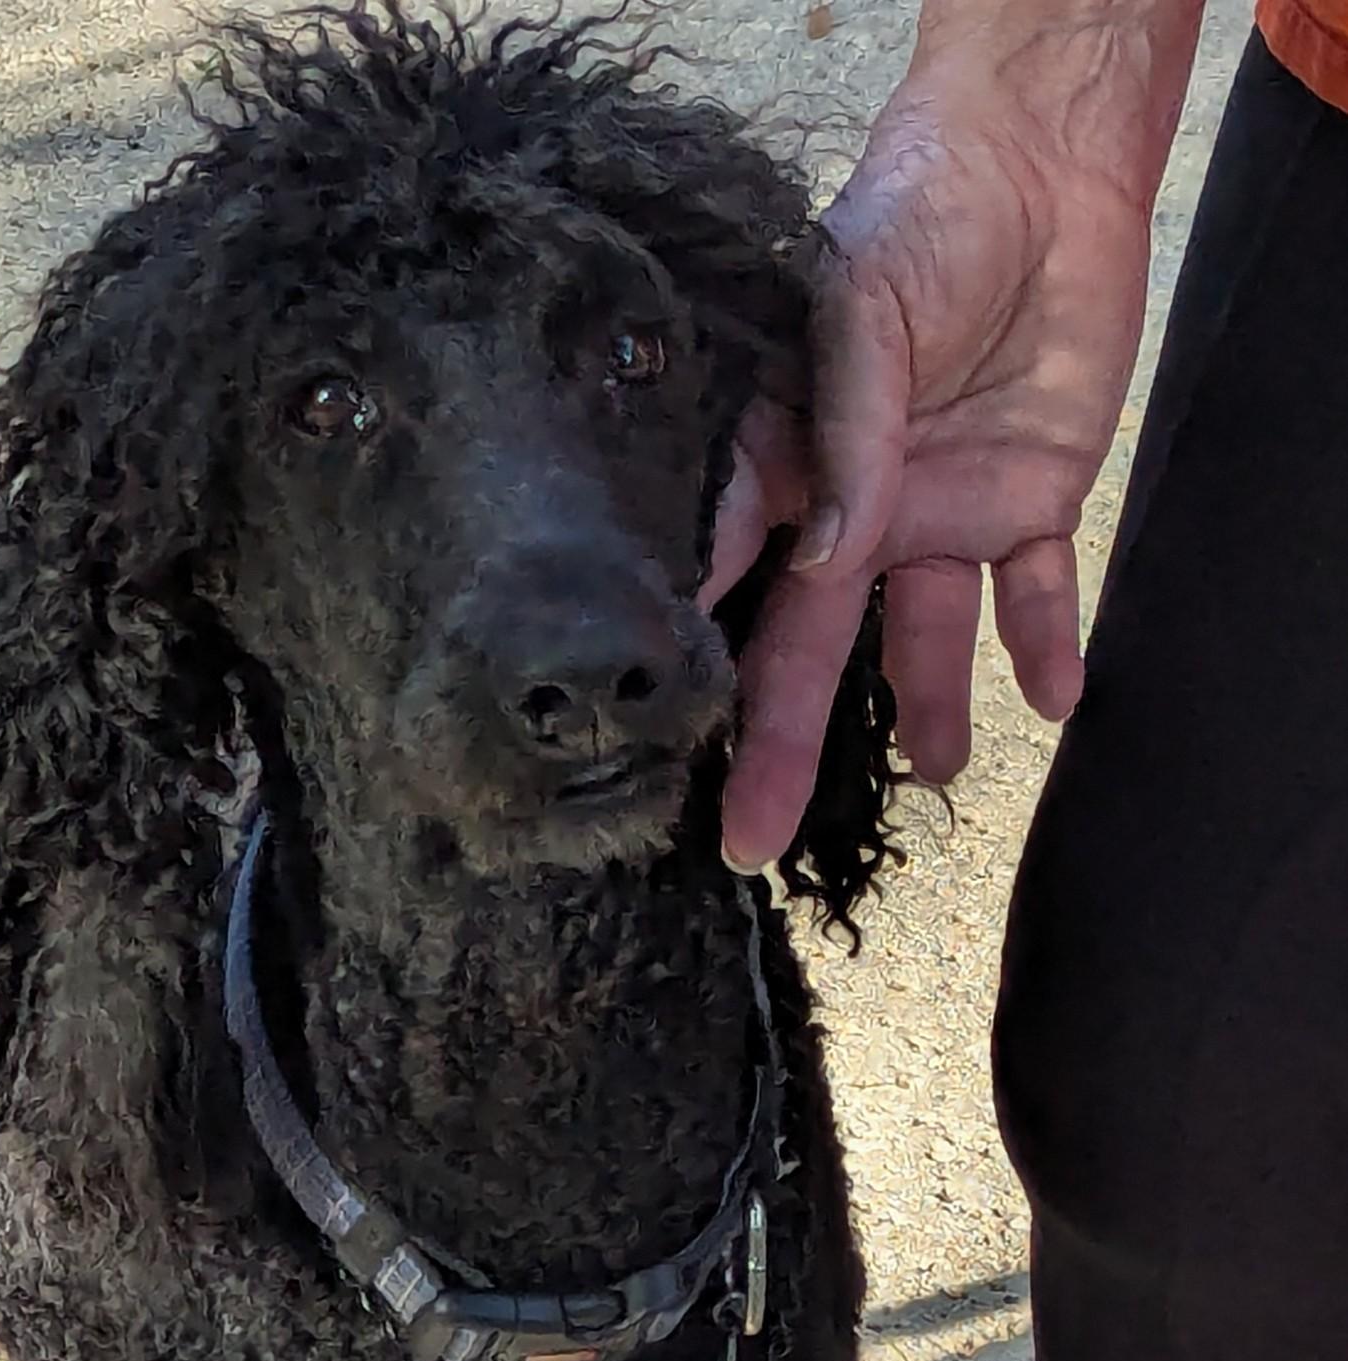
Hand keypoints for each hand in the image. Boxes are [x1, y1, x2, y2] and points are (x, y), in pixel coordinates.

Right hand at [712, 0, 1205, 869]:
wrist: (1039, 163)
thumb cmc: (917, 220)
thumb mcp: (856, 312)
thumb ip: (846, 436)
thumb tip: (831, 558)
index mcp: (785, 473)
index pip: (731, 586)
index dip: (695, 665)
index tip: (661, 745)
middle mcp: (850, 515)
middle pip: (809, 650)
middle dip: (777, 745)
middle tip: (748, 838)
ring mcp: (934, 516)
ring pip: (924, 641)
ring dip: (929, 711)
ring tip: (936, 775)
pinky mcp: (1024, 502)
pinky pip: (1037, 594)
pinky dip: (1050, 646)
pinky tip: (1059, 699)